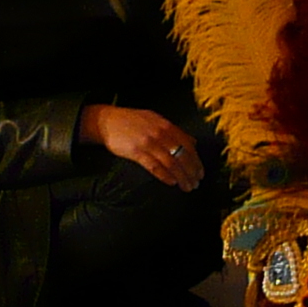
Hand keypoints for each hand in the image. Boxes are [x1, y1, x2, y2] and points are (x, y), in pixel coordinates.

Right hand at [83, 105, 201, 190]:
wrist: (108, 121)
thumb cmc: (133, 122)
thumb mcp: (156, 120)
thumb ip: (174, 131)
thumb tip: (192, 142)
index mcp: (167, 126)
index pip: (188, 145)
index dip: (196, 160)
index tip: (200, 172)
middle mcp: (160, 133)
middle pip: (182, 155)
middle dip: (191, 171)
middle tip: (196, 183)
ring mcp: (148, 142)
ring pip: (171, 163)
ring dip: (181, 177)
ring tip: (187, 186)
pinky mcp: (136, 152)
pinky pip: (154, 166)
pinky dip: (165, 176)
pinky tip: (172, 182)